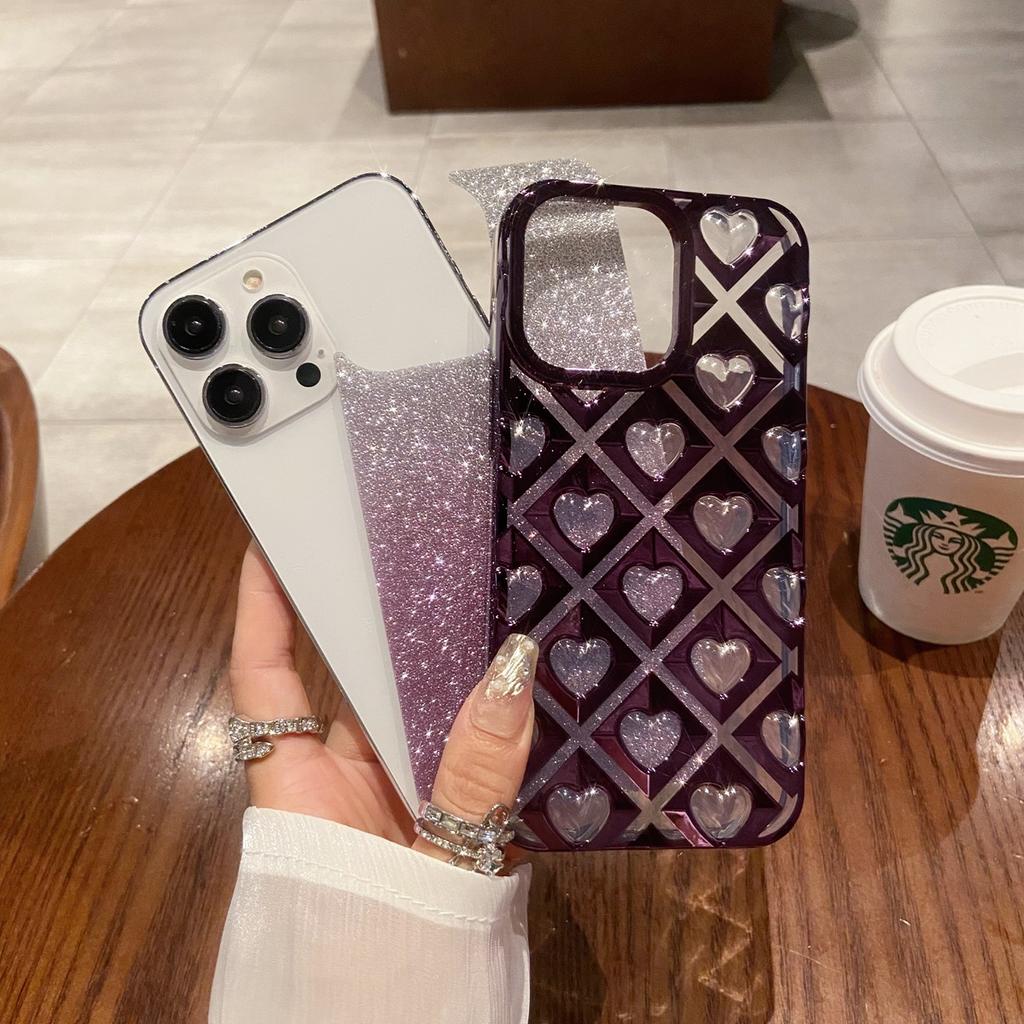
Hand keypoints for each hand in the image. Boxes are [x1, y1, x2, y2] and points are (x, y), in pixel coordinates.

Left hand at [229, 543, 537, 862]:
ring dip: (448, 671)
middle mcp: (338, 783)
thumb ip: (473, 778)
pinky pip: (454, 752)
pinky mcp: (430, 820)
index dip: (261, 608)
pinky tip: (521, 678)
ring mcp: (386, 800)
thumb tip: (512, 669)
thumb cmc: (389, 971)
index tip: (272, 542)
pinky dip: (482, 720)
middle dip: (386, 622)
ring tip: (487, 599)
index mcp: (302, 792)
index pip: (265, 679)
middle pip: (354, 682)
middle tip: (423, 550)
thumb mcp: (433, 870)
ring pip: (412, 716)